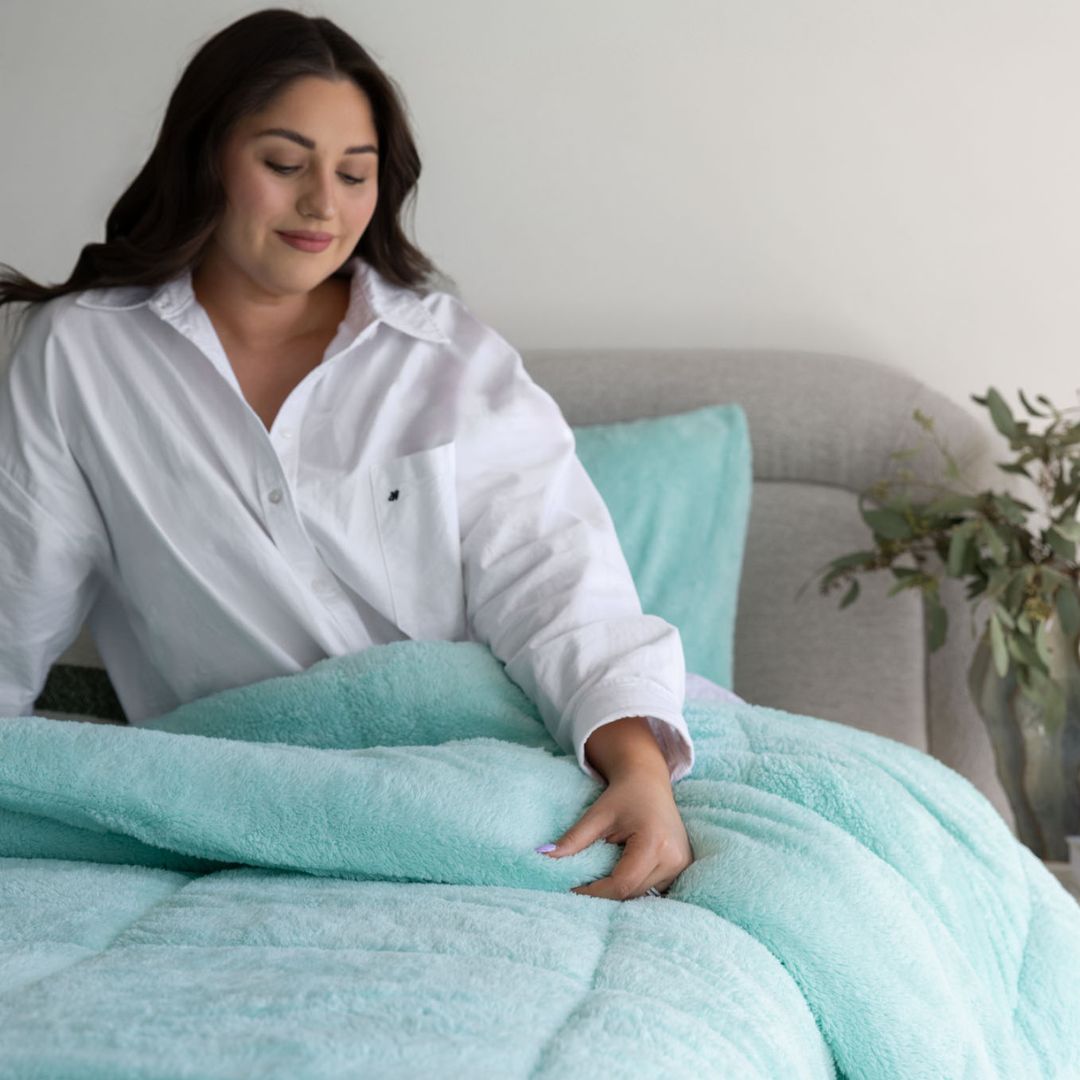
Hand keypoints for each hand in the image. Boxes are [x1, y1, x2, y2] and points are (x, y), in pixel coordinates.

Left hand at [539, 765, 693, 900]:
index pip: (622, 884)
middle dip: (605, 893)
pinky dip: (635, 885)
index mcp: (655, 843)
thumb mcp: (597, 815)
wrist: (649, 780)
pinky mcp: (683, 866)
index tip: (572, 890)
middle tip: (581, 885)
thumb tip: (543, 856)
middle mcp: (674, 858)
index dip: (594, 892)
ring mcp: (682, 864)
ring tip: (600, 878)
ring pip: (643, 894)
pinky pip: (654, 887)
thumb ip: (573, 839)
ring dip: (621, 891)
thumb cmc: (623, 795)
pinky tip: (620, 874)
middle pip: (632, 892)